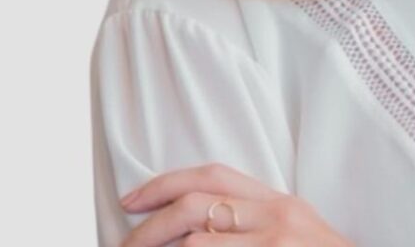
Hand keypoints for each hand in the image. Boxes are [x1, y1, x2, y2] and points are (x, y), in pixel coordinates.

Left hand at [119, 162, 354, 245]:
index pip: (213, 175)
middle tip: (121, 246)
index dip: (165, 183)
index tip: (130, 200)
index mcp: (278, 201)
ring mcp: (275, 246)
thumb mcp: (293, 231)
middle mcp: (277, 217)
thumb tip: (191, 230)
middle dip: (148, 229)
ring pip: (197, 244)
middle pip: (196, 207)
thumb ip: (252, 221)